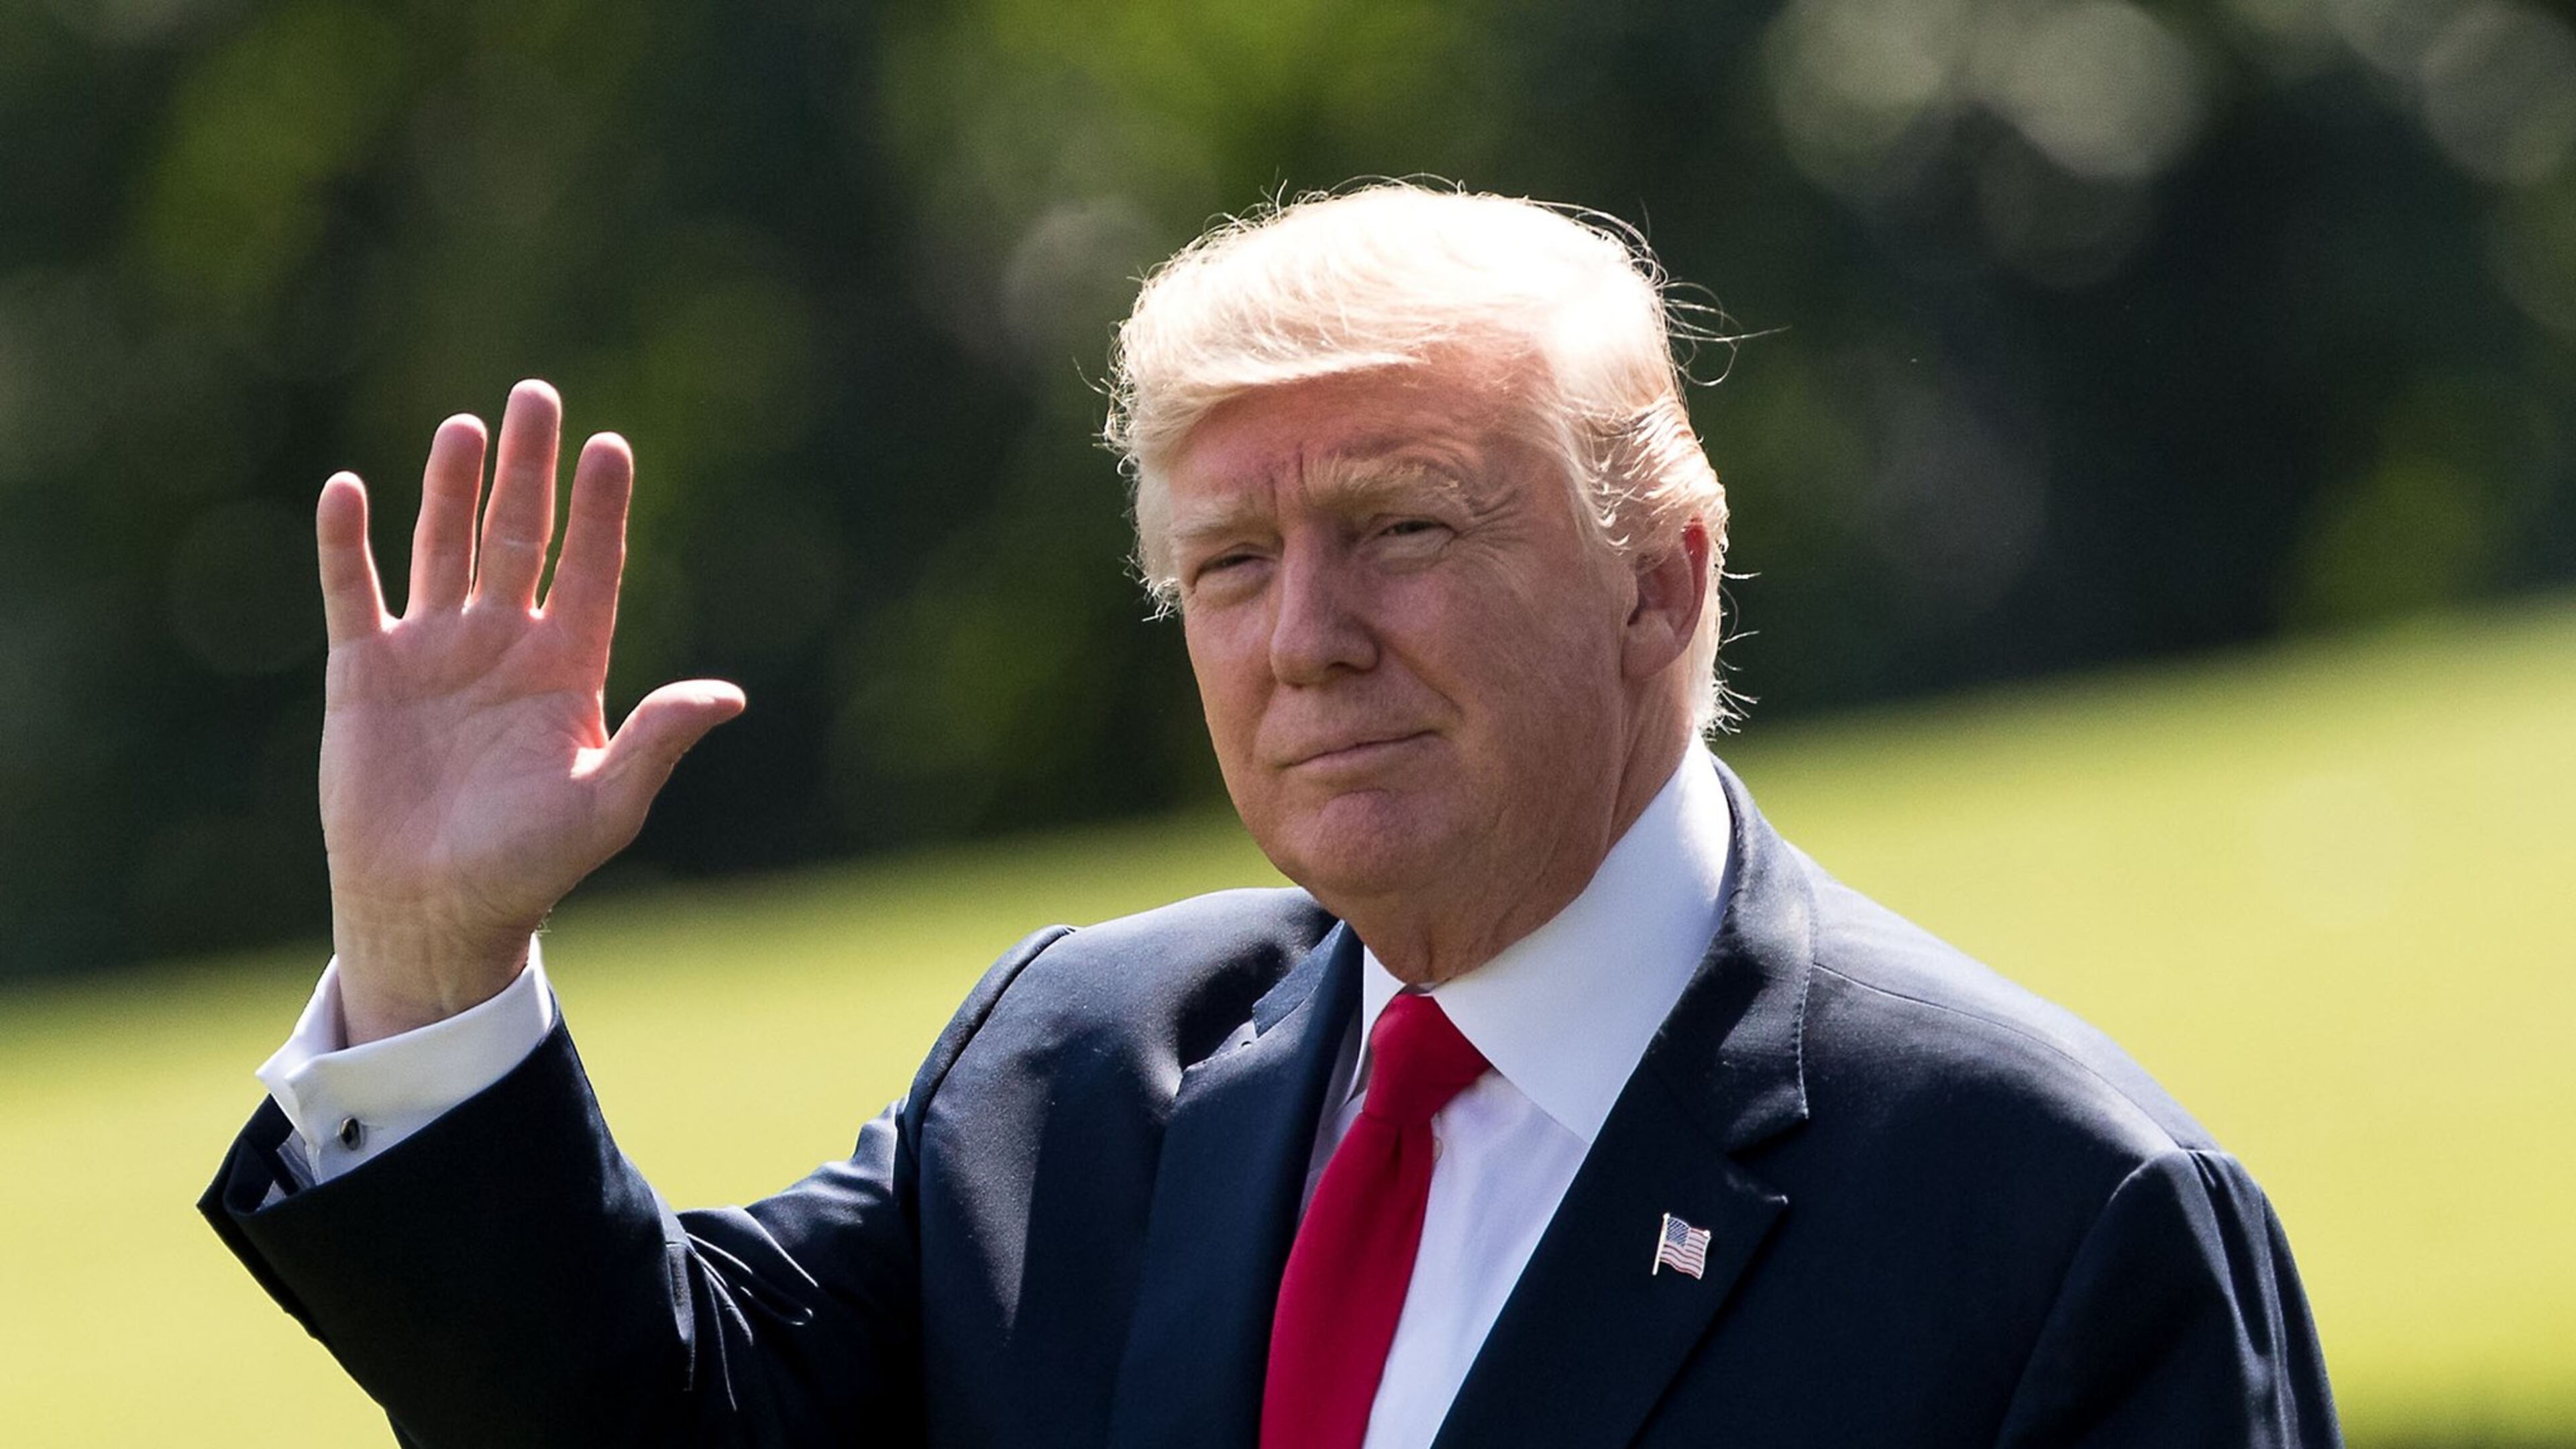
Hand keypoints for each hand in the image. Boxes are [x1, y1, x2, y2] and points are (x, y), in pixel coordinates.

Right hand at [315, 381, 743, 1043]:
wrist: (435, 909)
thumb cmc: (529, 866)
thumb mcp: (605, 805)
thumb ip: (658, 741)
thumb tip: (729, 696)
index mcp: (568, 669)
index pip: (591, 569)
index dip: (599, 511)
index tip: (610, 447)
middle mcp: (504, 645)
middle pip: (521, 537)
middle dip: (529, 471)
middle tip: (537, 396)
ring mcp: (435, 652)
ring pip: (445, 548)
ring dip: (452, 489)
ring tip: (466, 427)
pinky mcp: (366, 672)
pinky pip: (355, 592)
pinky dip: (348, 544)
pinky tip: (350, 490)